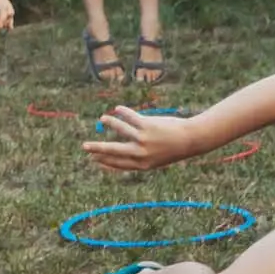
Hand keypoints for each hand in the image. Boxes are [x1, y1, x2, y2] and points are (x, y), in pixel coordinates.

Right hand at [84, 107, 200, 171]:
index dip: (105, 161)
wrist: (190, 140)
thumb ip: (141, 156)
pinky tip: (117, 108)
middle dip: (97, 149)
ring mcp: (143, 139)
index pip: (118, 164)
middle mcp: (140, 153)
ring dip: (110, 123)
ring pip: (121, 130)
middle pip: (113, 151)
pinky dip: (123, 112)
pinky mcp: (147, 126)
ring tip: (102, 119)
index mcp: (142, 164)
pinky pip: (131, 117)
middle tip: (84, 147)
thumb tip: (126, 150)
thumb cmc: (173, 149)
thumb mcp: (157, 158)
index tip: (94, 159)